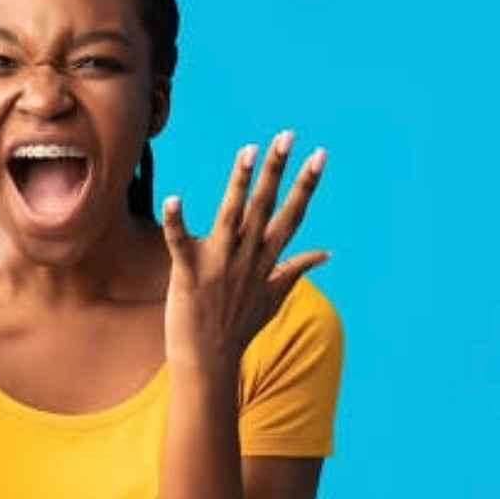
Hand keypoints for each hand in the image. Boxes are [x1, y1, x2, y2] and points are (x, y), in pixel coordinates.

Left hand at [160, 130, 327, 376]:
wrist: (208, 362)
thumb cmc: (238, 328)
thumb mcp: (274, 297)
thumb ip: (297, 269)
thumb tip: (326, 254)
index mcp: (266, 260)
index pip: (292, 215)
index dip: (306, 185)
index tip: (320, 155)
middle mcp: (247, 258)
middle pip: (265, 207)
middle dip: (277, 171)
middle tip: (286, 136)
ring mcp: (220, 265)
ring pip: (231, 216)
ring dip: (239, 184)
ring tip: (248, 151)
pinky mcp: (189, 274)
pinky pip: (181, 243)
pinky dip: (177, 222)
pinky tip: (173, 198)